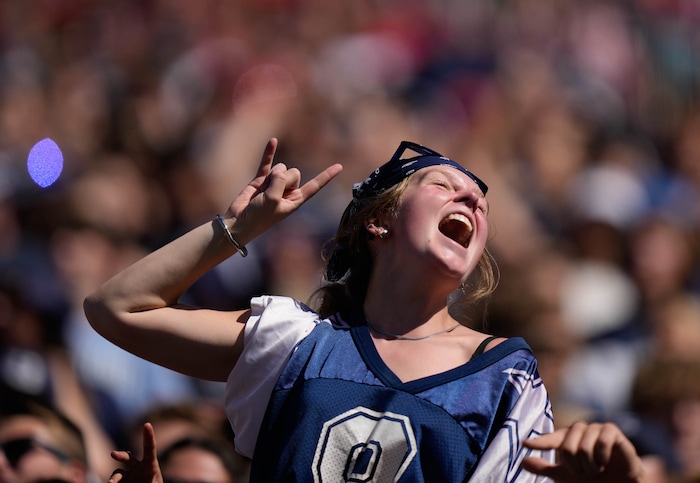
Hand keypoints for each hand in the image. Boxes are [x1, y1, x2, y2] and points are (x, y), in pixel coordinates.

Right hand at [108, 423, 162, 482]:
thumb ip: (151, 481)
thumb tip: (140, 478)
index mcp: (150, 465)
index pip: (149, 448)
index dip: (148, 436)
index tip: (147, 424)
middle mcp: (137, 467)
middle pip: (128, 457)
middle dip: (120, 455)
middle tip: (113, 454)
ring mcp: (128, 475)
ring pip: (117, 474)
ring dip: (113, 479)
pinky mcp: (120, 482)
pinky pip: (113, 482)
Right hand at [225, 137, 342, 242]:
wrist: (238, 223)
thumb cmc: (258, 218)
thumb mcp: (273, 201)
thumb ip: (280, 182)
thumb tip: (279, 168)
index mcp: (296, 201)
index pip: (315, 186)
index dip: (326, 176)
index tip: (340, 166)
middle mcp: (288, 191)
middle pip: (295, 173)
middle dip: (284, 180)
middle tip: (271, 195)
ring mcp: (274, 184)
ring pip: (281, 168)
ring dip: (272, 176)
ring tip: (262, 192)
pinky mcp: (261, 179)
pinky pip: (268, 163)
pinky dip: (270, 152)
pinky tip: (273, 141)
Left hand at [521, 421, 645, 482]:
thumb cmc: (593, 478)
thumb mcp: (566, 476)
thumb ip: (545, 468)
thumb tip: (523, 461)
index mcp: (566, 439)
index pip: (550, 440)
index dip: (539, 442)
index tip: (525, 444)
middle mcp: (578, 430)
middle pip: (567, 448)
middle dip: (577, 467)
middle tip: (587, 472)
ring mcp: (594, 428)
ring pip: (584, 447)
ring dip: (591, 465)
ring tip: (598, 468)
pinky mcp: (611, 430)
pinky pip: (603, 440)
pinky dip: (604, 456)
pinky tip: (607, 460)